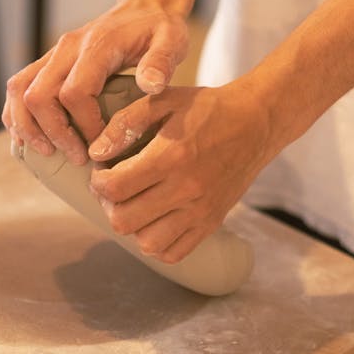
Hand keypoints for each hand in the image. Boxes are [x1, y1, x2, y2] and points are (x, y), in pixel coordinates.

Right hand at [1, 2, 188, 164]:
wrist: (142, 9)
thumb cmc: (159, 30)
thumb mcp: (172, 41)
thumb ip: (162, 62)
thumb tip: (150, 85)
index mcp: (96, 47)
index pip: (74, 92)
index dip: (84, 125)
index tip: (102, 146)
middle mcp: (67, 48)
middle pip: (38, 95)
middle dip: (54, 133)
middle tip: (78, 158)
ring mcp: (53, 54)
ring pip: (19, 91)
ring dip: (27, 127)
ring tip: (47, 153)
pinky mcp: (47, 62)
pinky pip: (18, 87)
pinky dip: (17, 115)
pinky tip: (32, 139)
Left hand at [88, 84, 283, 263]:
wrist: (257, 122)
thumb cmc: (208, 108)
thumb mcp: (164, 100)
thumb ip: (126, 123)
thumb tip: (97, 153)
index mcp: (171, 157)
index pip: (115, 187)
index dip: (97, 181)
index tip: (103, 169)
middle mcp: (186, 190)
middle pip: (124, 221)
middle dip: (109, 205)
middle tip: (115, 188)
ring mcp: (200, 211)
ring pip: (147, 243)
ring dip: (132, 226)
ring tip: (135, 204)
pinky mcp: (212, 223)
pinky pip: (173, 253)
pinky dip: (157, 243)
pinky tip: (154, 220)